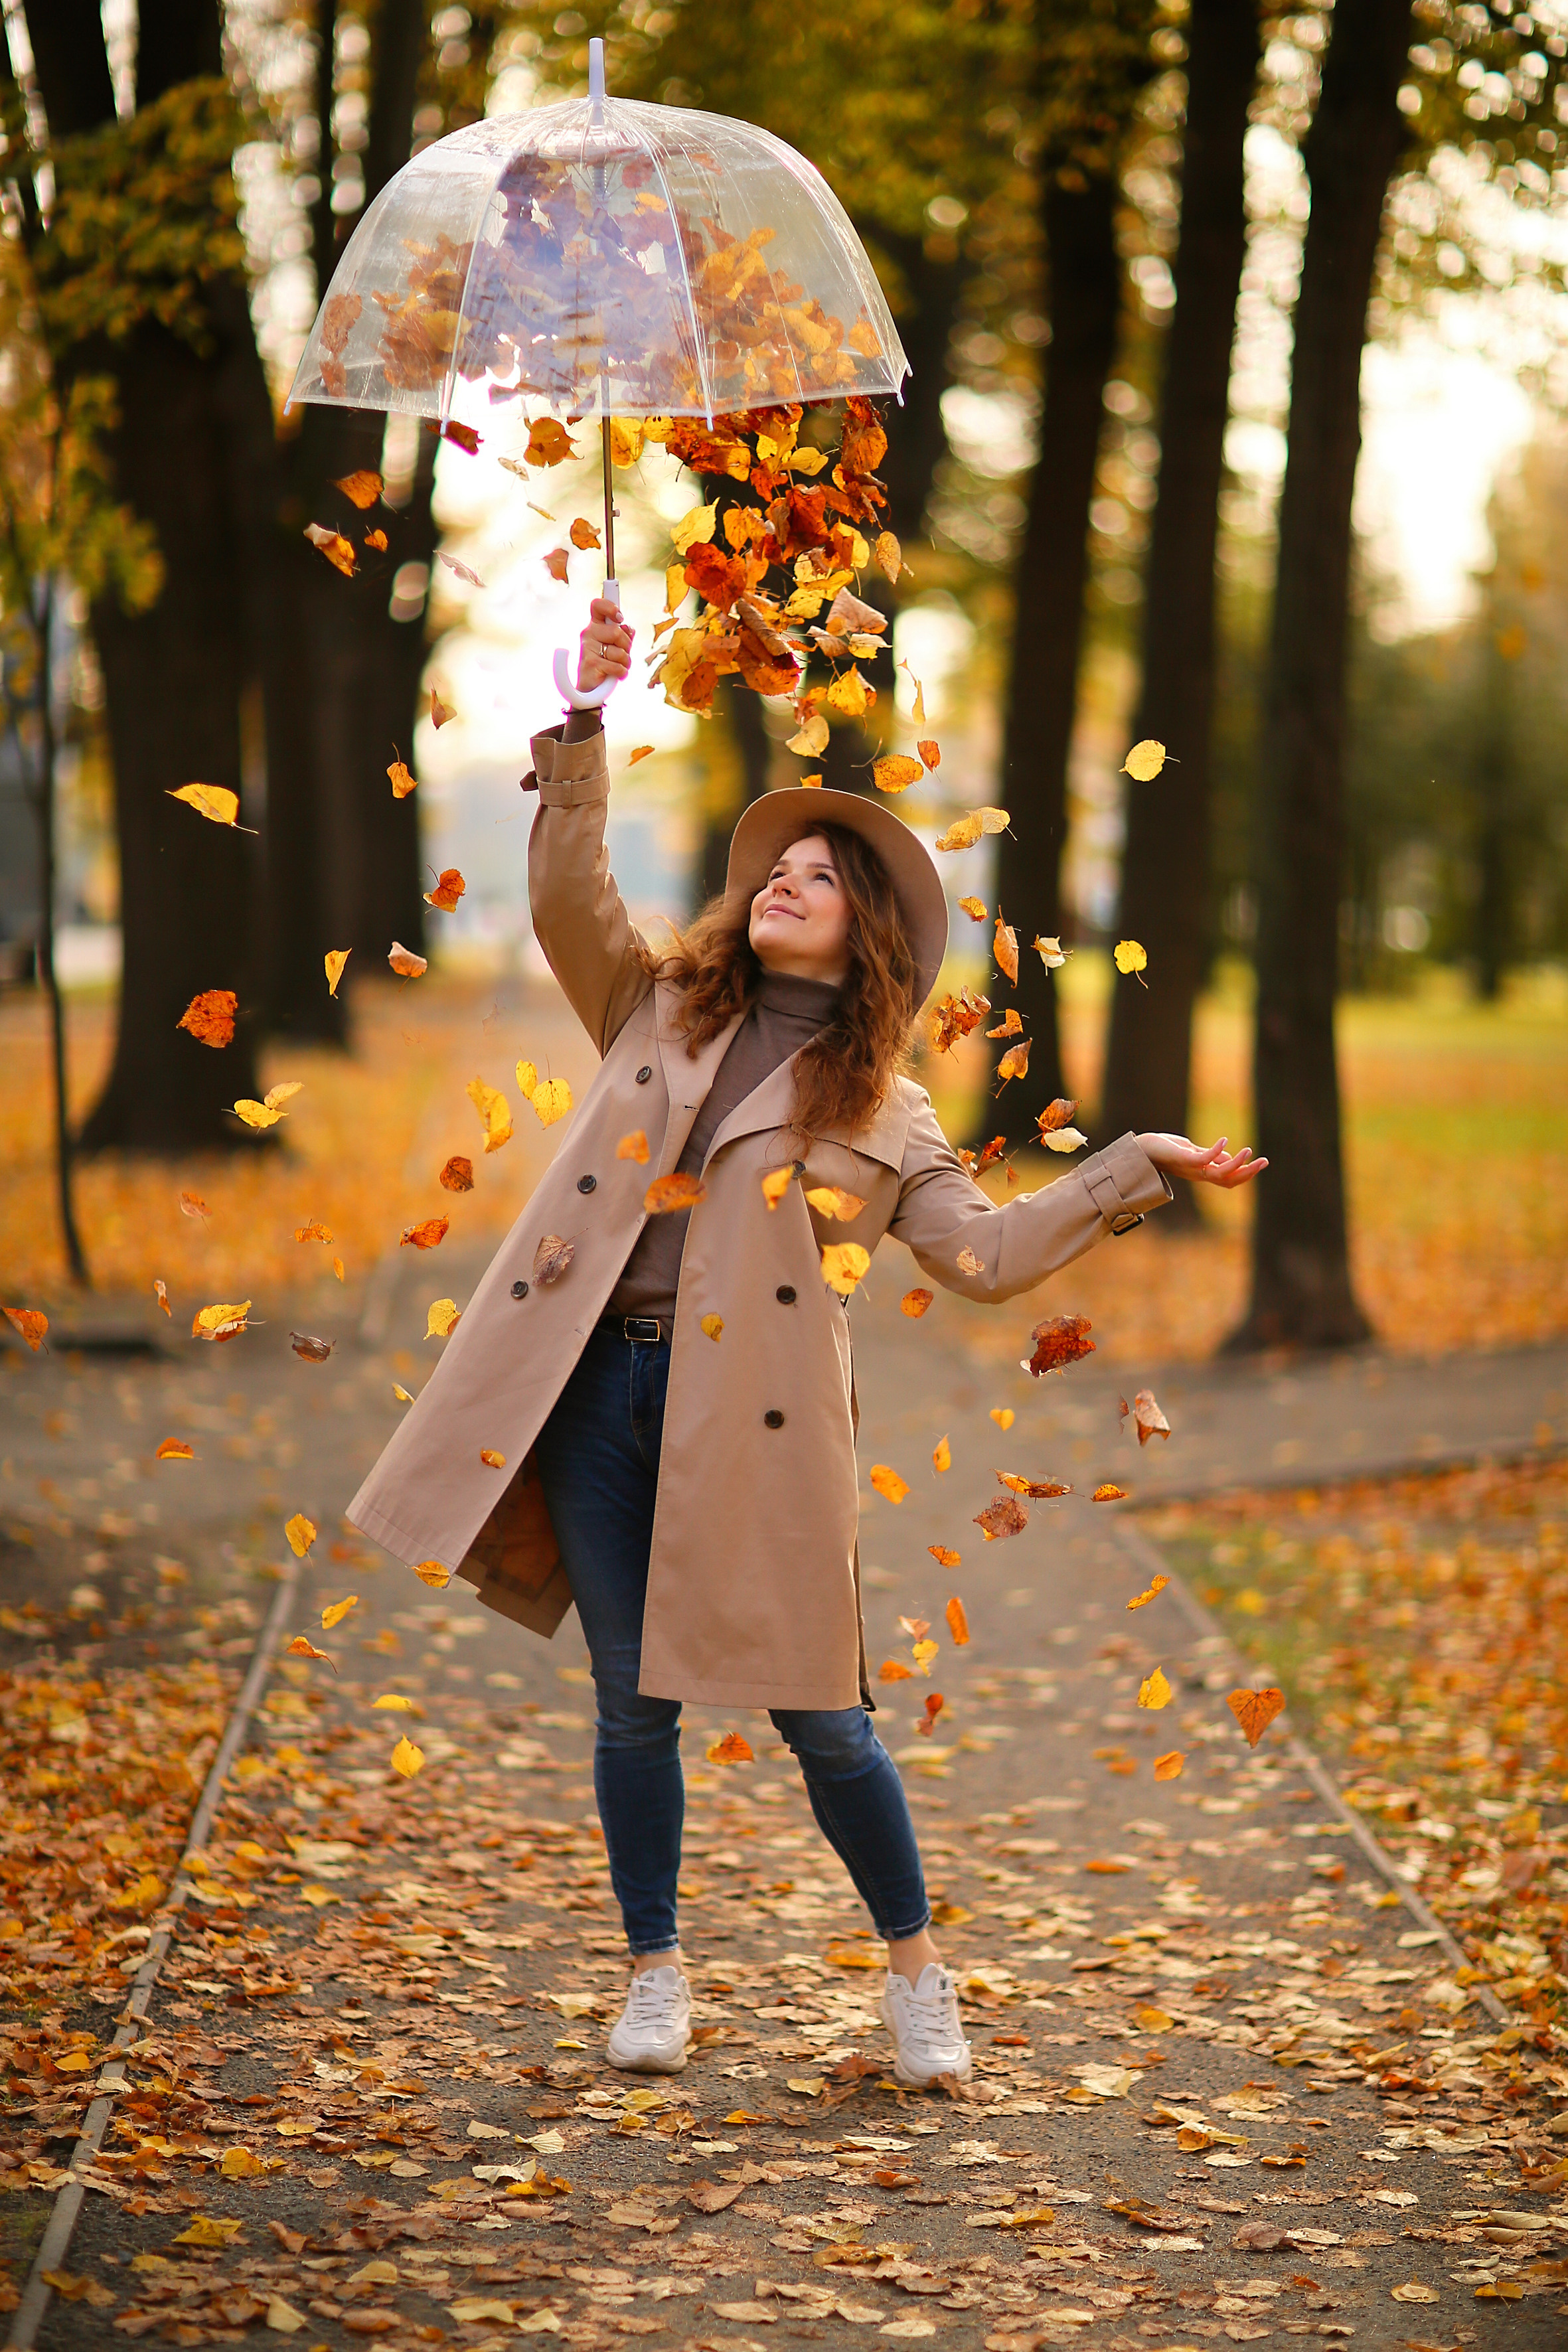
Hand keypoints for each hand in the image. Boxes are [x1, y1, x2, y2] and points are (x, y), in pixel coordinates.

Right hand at [578, 598, 633, 692]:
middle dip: (626, 646)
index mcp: (595, 626)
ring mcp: (588, 648)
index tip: (619, 617)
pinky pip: (617, 666)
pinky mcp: (591, 663)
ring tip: (617, 666)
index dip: (610, 607)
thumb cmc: (605, 664)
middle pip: (616, 632)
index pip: (597, 606)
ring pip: (619, 651)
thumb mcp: (617, 647)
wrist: (591, 688)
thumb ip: (624, 635)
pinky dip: (621, 673)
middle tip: (621, 655)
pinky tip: (615, 675)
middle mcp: (589, 634)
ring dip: (625, 662)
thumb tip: (629, 627)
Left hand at [1136, 1133, 1266, 1188]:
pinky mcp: (1183, 1158)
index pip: (1229, 1179)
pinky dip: (1216, 1152)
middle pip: (1228, 1181)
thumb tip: (1230, 1157)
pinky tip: (1224, 1140)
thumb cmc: (1165, 1149)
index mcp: (1203, 1173)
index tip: (1261, 1163)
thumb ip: (1210, 1155)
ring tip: (1249, 1150)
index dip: (1245, 1174)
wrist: (1140, 1149)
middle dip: (1248, 1173)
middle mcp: (1199, 1174)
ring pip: (1219, 1174)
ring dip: (1236, 1165)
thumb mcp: (1192, 1152)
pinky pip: (1203, 1159)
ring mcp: (1191, 1168)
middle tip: (1265, 1162)